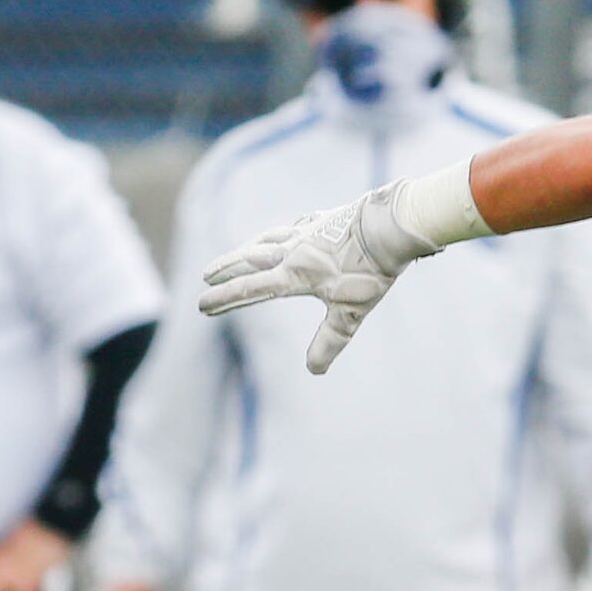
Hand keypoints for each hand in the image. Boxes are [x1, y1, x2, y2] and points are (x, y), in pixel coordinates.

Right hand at [199, 183, 435, 373]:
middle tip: (206, 274)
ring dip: (248, 248)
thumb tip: (314, 370)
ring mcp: (307, 232)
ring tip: (238, 253)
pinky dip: (283, 232)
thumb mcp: (351, 313)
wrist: (389, 226)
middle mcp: (293, 250)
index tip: (202, 305)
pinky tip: (288, 231)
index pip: (252, 290)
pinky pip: (295, 226)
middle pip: (250, 260)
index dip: (225, 299)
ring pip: (267, 240)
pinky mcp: (324, 220)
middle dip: (227, 269)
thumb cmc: (370, 271)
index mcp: (295, 274)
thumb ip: (330, 341)